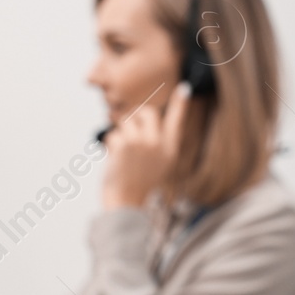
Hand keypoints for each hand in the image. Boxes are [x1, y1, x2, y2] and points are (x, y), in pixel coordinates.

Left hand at [101, 81, 191, 208]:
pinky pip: (112, 135)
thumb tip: (143, 119)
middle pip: (146, 112)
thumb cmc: (140, 186)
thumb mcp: (158, 166)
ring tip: (123, 155)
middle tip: (131, 132)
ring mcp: (141, 142)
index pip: (176, 121)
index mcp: (169, 149)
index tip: (183, 90)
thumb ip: (156, 143)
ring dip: (120, 135)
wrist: (127, 205)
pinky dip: (110, 146)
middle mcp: (158, 143)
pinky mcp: (123, 145)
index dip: (180, 105)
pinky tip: (116, 161)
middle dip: (135, 117)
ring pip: (125, 122)